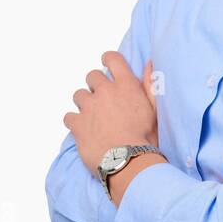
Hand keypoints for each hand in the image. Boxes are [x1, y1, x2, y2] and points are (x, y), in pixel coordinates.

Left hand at [64, 51, 159, 176]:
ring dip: (84, 103)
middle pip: (92, 76)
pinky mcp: (77, 124)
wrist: (128, 161)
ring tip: (93, 117)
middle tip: (103, 100)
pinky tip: (83, 130)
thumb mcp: (154, 109)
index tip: (106, 63)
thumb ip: (149, 85)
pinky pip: (68, 116)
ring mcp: (89, 107)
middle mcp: (105, 92)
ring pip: (78, 95)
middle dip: (96, 85)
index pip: (112, 59)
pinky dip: (74, 122)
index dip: (108, 59)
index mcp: (126, 86)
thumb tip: (149, 64)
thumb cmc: (145, 137)